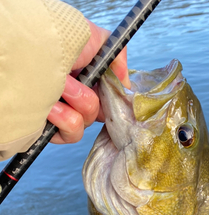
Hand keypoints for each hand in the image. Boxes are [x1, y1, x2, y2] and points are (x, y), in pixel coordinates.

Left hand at [48, 20, 129, 144]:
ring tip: (59, 87)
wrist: (29, 53)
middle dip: (89, 96)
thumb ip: (117, 56)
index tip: (110, 90)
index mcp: (87, 80)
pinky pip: (73, 131)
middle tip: (72, 79)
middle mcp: (76, 98)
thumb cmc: (57, 40)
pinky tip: (51, 106)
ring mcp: (65, 115)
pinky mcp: (55, 130)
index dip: (113, 97)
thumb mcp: (95, 37)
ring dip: (76, 101)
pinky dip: (64, 118)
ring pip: (87, 121)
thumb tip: (126, 84)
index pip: (110, 98)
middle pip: (101, 112)